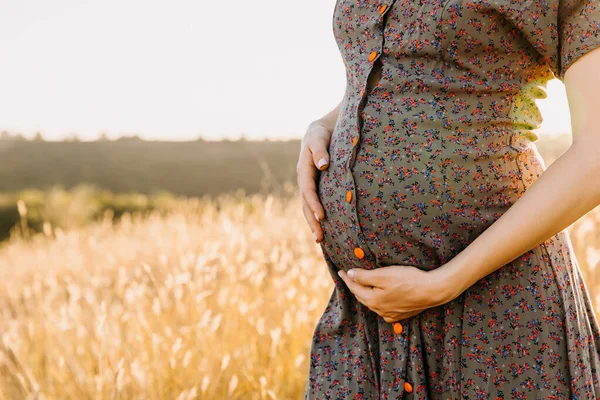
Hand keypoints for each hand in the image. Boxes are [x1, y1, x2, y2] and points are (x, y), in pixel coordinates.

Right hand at [297, 120, 332, 242]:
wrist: (320, 131)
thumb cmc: (321, 133)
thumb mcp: (319, 137)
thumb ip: (320, 150)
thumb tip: (323, 165)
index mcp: (304, 169)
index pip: (308, 190)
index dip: (314, 203)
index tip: (322, 216)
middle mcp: (304, 179)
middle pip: (306, 204)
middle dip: (312, 221)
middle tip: (319, 238)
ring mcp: (309, 184)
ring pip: (308, 207)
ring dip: (313, 223)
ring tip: (320, 240)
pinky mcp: (316, 187)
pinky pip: (314, 204)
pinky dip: (317, 216)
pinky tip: (324, 229)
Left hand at [337, 264, 458, 322]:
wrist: (432, 290)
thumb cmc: (408, 280)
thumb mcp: (383, 275)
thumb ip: (364, 276)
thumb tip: (350, 274)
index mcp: (373, 300)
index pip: (355, 287)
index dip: (347, 278)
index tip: (341, 271)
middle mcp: (380, 310)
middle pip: (362, 296)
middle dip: (355, 286)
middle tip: (350, 277)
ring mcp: (391, 314)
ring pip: (373, 303)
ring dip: (366, 294)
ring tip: (363, 286)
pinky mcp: (401, 314)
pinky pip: (385, 309)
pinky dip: (379, 302)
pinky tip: (381, 299)